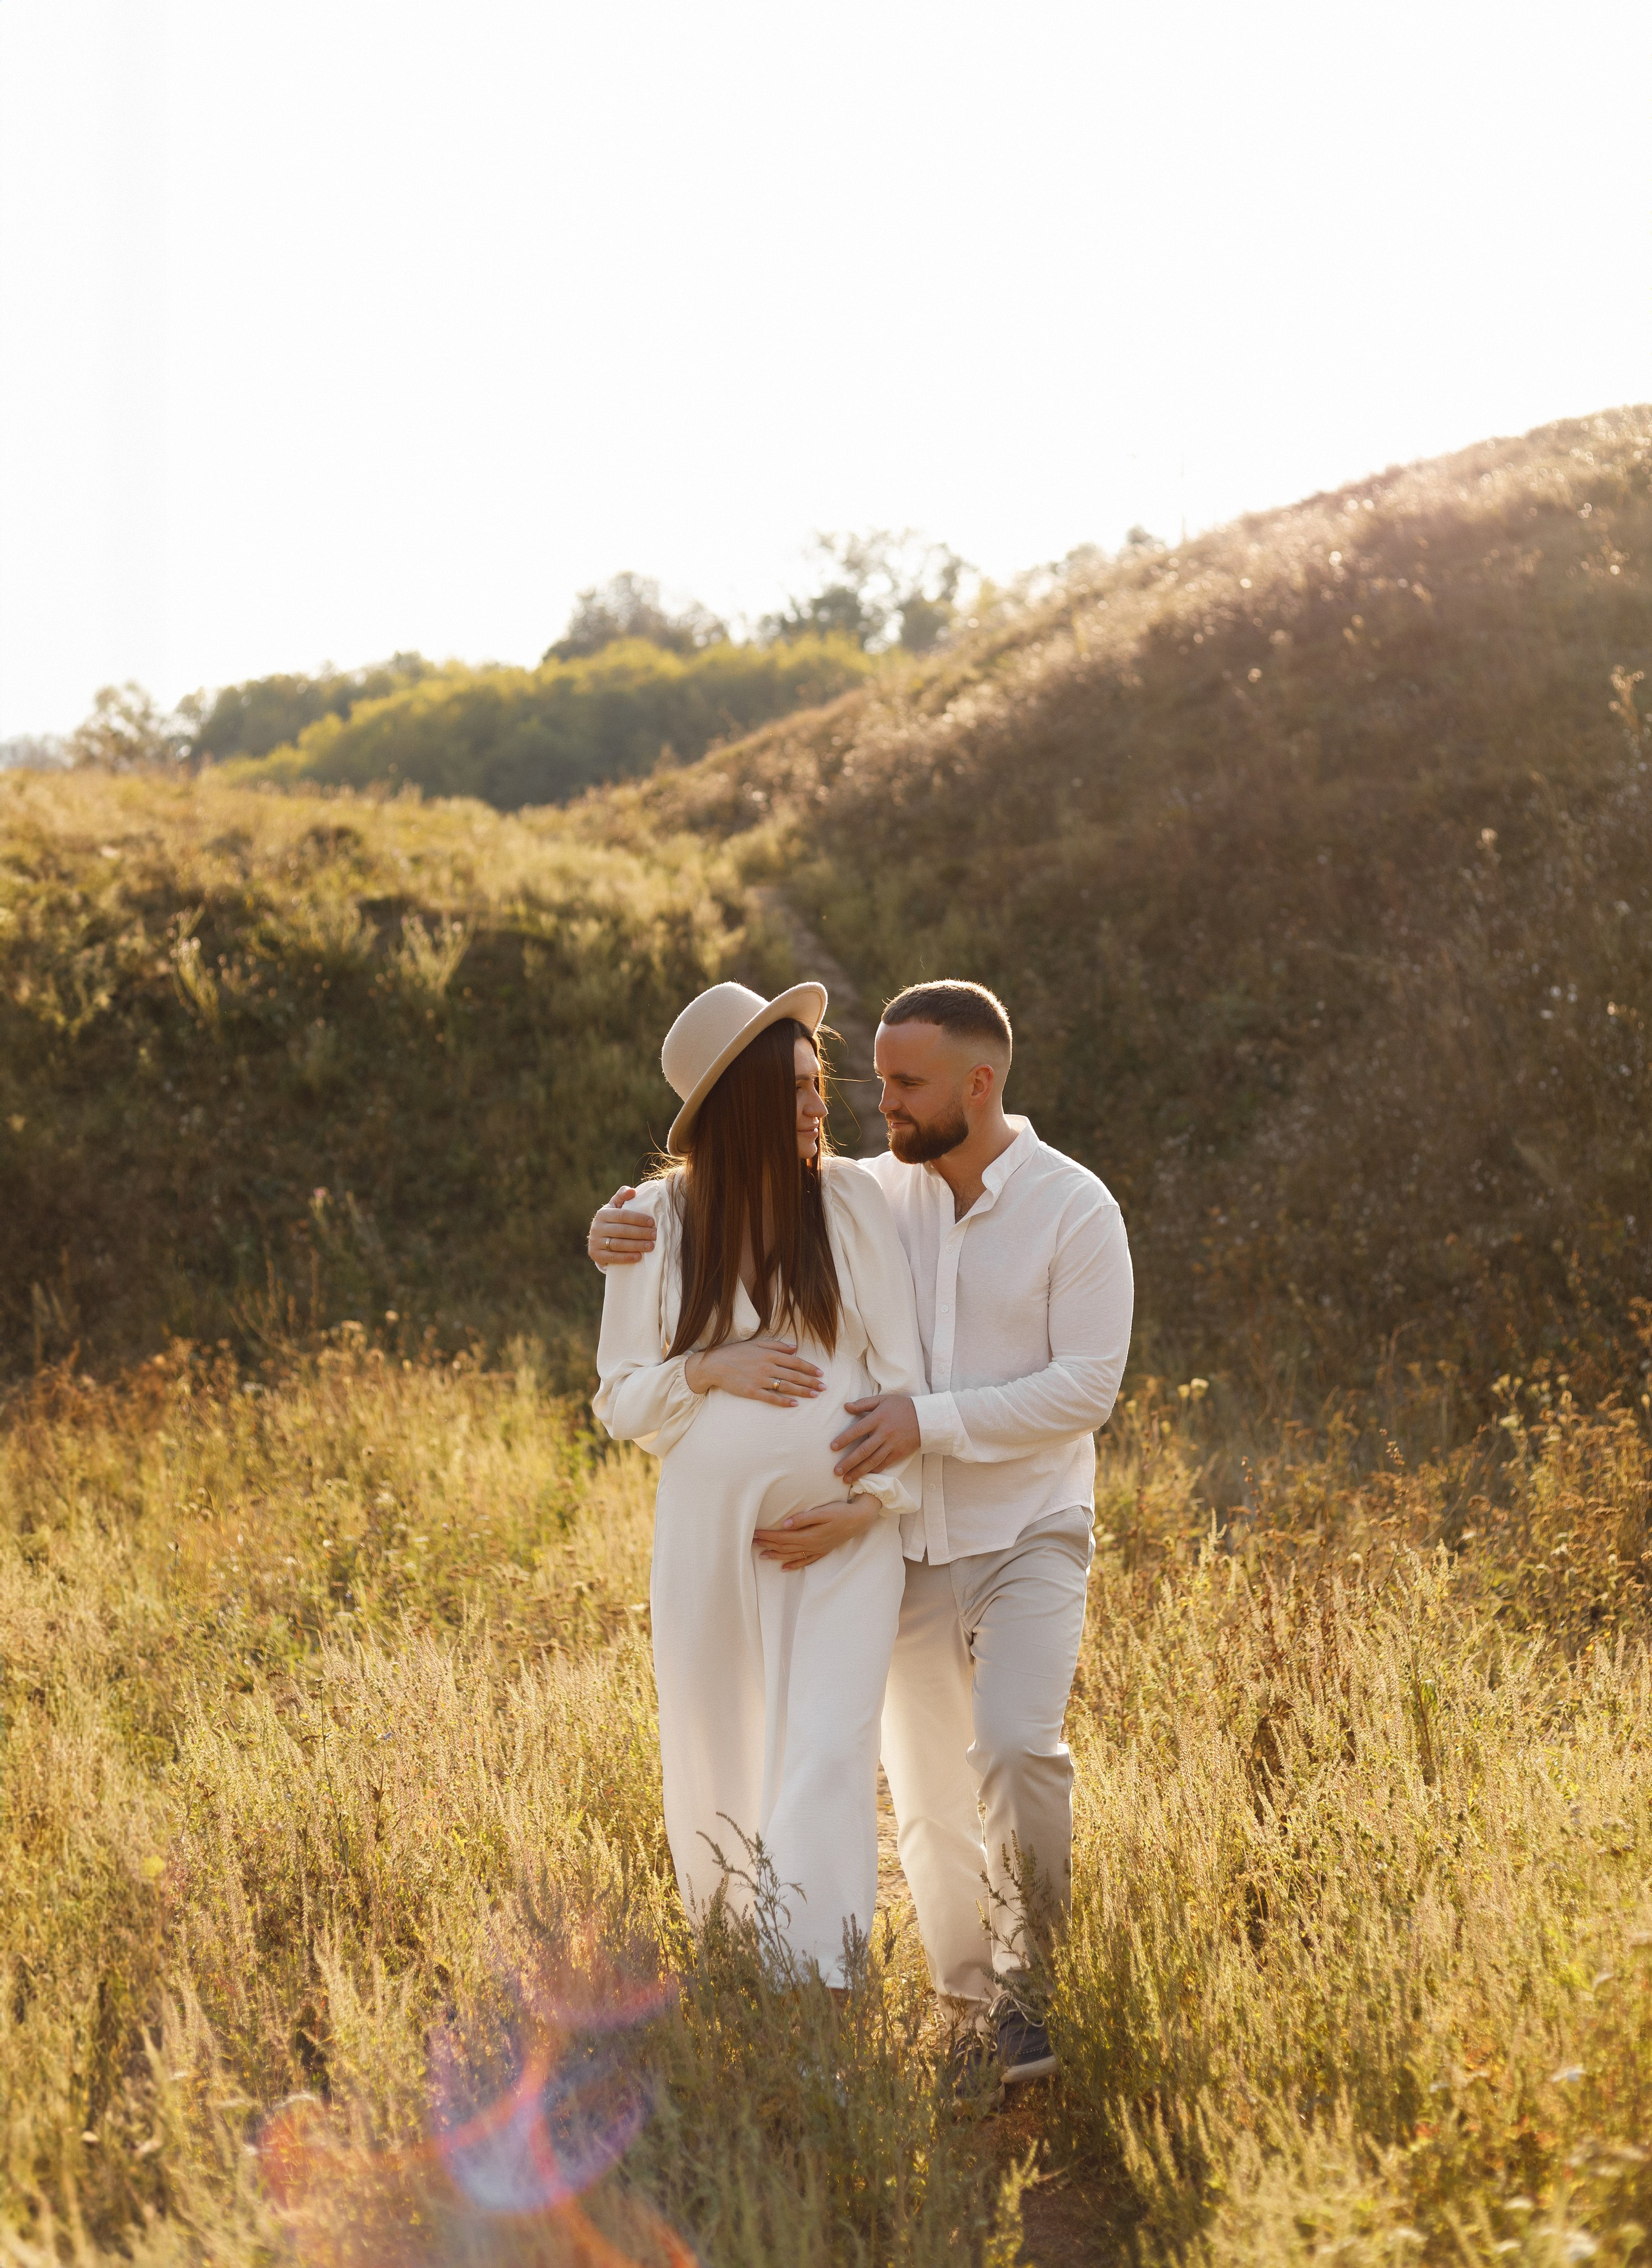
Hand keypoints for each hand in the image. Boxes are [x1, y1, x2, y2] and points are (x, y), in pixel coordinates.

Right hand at [589, 1187, 657, 1268]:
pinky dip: (626, 1257)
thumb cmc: (612, 1221)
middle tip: (655, 1235)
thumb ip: (622, 1196)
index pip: (622, 1215)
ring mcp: (595, 1242)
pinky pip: (612, 1257)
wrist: (598, 1240)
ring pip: (618, 1244)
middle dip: (640, 1233)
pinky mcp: (596, 1255)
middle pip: (621, 1230)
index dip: (637, 1219)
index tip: (652, 1222)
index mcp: (602, 1214)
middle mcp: (596, 1228)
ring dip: (636, 1245)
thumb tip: (632, 1191)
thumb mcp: (615, 1206)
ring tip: (650, 1246)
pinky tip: (638, 1257)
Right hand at [684, 1336, 823, 1404]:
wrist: (714, 1365)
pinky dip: (784, 1401)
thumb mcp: (756, 1344)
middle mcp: (767, 1367)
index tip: (820, 1373)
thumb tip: (795, 1347)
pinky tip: (794, 1404)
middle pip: (794, 1375)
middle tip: (824, 1388)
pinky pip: (771, 1398)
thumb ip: (777, 1345)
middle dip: (811, 1382)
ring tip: (815, 1396)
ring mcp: (760, 1380)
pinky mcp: (752, 1392)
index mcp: (769, 1354)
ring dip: (802, 1391)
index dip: (809, 1368)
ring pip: (786, 1386)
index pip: (795, 1362)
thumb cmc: (735, 1353)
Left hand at [753, 1497, 878, 1568]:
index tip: (754, 1533)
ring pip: (792, 1556)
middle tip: (752, 1543)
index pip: (782, 1537)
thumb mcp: (823, 1512)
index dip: (767, 1536)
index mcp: (809, 1536)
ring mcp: (817, 1550)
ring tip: (762, 1556)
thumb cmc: (841, 1512)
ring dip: (776, 1556)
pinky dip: (794, 1565)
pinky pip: (805, 1561)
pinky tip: (784, 1568)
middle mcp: (811, 1545)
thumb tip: (785, 1524)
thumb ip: (803, 1518)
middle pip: (784, 1547)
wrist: (860, 1520)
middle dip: (767, 1545)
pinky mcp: (822, 1550)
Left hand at [830, 1393, 919, 1483]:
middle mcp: (884, 1433)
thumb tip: (845, 1407)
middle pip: (864, 1450)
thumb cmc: (901, 1407)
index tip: (832, 1447)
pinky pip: (884, 1464)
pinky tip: (863, 1476)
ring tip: (846, 1479)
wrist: (925, 1418)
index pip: (858, 1430)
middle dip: (849, 1462)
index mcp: (878, 1418)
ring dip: (859, 1471)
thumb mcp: (882, 1400)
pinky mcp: (899, 1453)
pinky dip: (873, 1471)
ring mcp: (892, 1445)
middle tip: (836, 1472)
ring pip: (873, 1461)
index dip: (844, 1439)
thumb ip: (863, 1403)